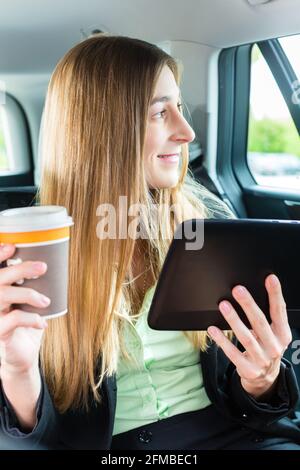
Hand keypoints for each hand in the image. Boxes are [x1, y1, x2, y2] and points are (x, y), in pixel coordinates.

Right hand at [0, 244, 49, 374]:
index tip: (13, 246)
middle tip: (42, 267)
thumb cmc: (26, 323)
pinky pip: (12, 320)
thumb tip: (54, 263)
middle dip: (20, 270)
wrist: (22, 355)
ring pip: (2, 295)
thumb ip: (34, 285)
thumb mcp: (30, 302)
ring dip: (28, 294)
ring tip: (45, 301)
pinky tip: (42, 323)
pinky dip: (31, 318)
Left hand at [207, 274, 291, 398]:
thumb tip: (251, 293)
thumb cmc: (266, 348)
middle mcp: (274, 347)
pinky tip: (213, 329)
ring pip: (245, 337)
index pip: (280, 311)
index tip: (270, 278)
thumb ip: (268, 317)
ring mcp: (261, 360)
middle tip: (238, 289)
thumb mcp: (274, 334)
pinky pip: (232, 353)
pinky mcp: (248, 369)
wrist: (265, 379)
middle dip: (248, 305)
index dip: (275, 294)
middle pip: (260, 322)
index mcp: (283, 335)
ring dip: (233, 320)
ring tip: (223, 305)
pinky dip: (222, 340)